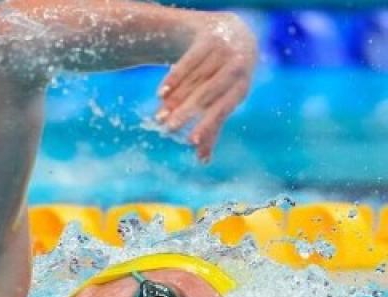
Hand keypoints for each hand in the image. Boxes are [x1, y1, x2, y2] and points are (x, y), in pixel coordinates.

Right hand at [155, 13, 257, 161]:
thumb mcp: (222, 98)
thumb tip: (203, 161)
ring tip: (159, 116)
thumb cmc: (225, 76)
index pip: (222, 109)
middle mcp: (236, 68)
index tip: (189, 141)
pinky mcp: (208, 38)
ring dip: (175, 99)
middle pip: (206, 94)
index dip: (207, 125)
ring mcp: (223, 51)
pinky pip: (188, 61)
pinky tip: (160, 93)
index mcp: (241, 87)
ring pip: (194, 79)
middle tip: (166, 128)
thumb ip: (212, 127)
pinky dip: (174, 78)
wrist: (228, 31)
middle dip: (185, 112)